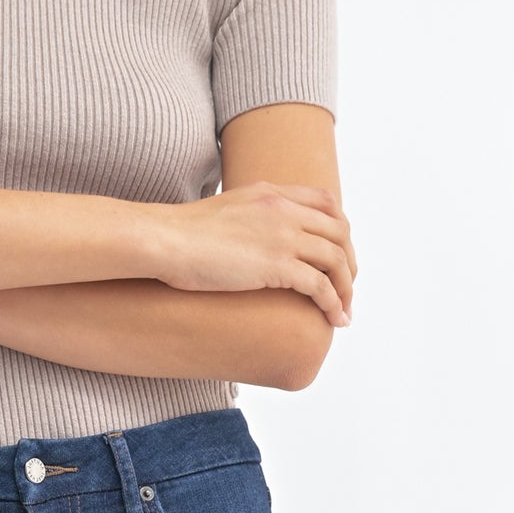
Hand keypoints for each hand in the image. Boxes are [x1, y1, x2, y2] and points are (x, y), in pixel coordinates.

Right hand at [148, 181, 356, 321]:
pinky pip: (320, 286)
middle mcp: (283, 210)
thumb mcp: (222, 212)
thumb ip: (245, 218)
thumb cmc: (179, 234)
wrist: (164, 240)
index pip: (327, 202)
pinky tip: (334, 319)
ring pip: (336, 260)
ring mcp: (282, 236)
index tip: (339, 254)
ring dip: (346, 288)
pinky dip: (333, 304)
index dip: (341, 230)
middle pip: (339, 232)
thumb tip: (244, 241)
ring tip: (343, 312)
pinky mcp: (276, 265)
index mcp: (272, 193)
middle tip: (346, 288)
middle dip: (349, 263)